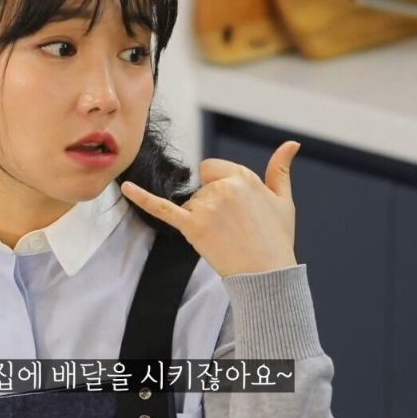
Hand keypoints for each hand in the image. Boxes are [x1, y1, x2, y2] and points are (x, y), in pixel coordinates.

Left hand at [120, 141, 300, 276]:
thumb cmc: (277, 238)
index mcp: (242, 177)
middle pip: (201, 187)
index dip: (220, 186)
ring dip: (201, 218)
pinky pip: (162, 208)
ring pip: (190, 204)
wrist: (267, 274)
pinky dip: (142, 198)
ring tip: (225, 236)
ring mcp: (206, 207)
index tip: (236, 208)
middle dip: (211, 204)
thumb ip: (281, 169)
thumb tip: (292, 143)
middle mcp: (223, 188)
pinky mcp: (192, 227)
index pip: (212, 169)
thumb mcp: (283, 200)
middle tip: (234, 226)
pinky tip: (125, 188)